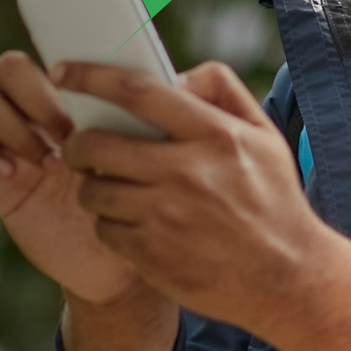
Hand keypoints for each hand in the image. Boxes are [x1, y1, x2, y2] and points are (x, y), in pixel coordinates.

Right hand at [0, 52, 179, 350]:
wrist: (126, 264)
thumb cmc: (151, 202)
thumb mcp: (169, 156)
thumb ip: (174, 115)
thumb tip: (185, 79)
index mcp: (82, 99)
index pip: (53, 51)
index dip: (60, 63)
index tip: (79, 85)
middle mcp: (42, 114)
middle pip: (11, 67)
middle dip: (35, 94)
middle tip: (66, 130)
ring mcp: (15, 142)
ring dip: (10, 122)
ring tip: (44, 157)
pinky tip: (13, 171)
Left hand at [53, 59, 350, 350]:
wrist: (288, 278)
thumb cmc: (273, 202)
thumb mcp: (264, 136)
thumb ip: (223, 91)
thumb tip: (175, 75)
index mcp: (214, 135)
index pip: (137, 91)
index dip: (90, 76)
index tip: (63, 72)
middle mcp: (187, 173)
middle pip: (96, 144)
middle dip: (76, 143)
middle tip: (79, 147)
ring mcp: (166, 217)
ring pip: (93, 192)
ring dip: (93, 188)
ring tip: (113, 190)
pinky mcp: (153, 255)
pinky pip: (105, 231)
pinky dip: (111, 227)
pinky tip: (134, 226)